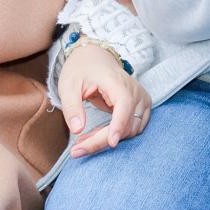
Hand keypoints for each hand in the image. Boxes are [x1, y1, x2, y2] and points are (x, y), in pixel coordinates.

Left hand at [57, 40, 151, 157]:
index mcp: (117, 81)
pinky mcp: (141, 107)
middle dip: (102, 140)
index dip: (118, 125)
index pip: (124, 105)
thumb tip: (77, 130)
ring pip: (131, 130)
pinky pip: (132, 128)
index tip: (111, 143)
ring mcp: (141, 99)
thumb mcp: (68, 86)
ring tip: (83, 140)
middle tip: (76, 150)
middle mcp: (135, 91)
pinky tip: (96, 134)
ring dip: (108, 139)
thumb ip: (72, 108)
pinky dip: (115, 135)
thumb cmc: (81, 70)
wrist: (95, 58)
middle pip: (126, 123)